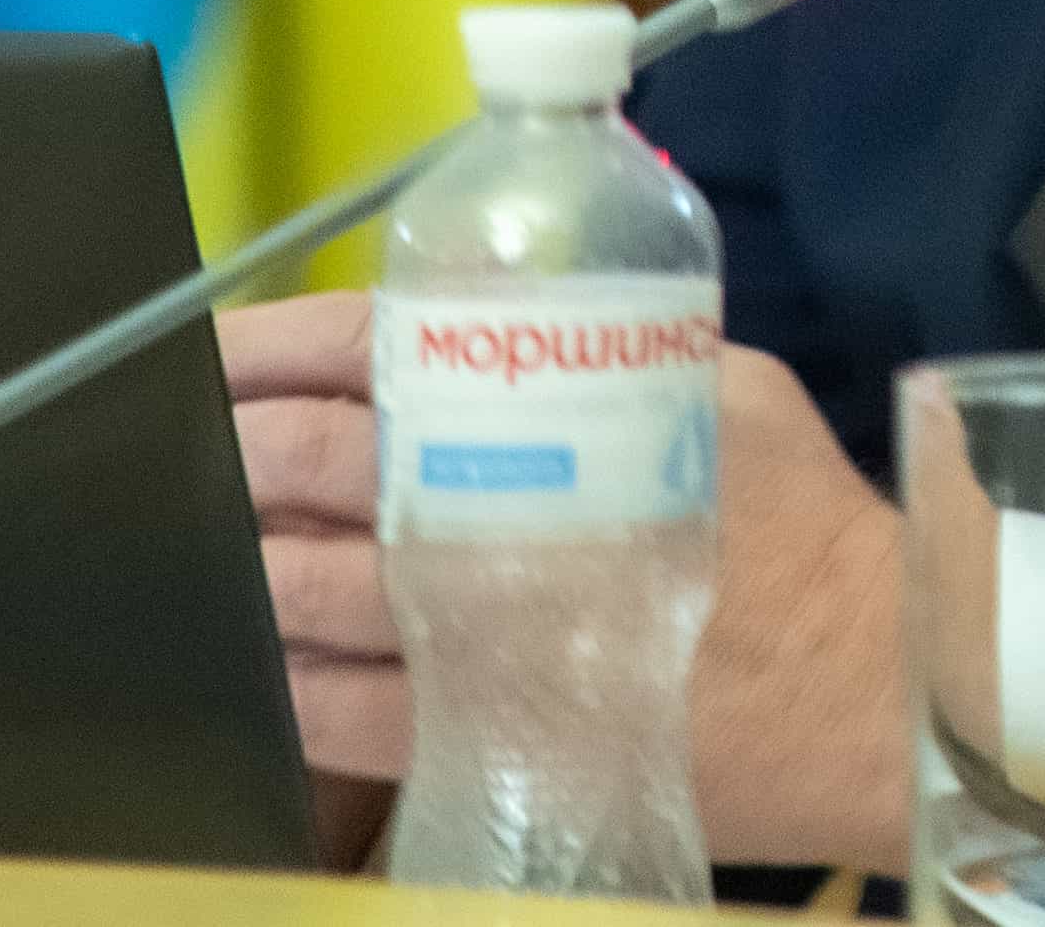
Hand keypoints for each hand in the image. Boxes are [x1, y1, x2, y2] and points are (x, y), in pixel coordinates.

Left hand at [217, 293, 917, 876]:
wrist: (860, 680)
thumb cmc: (799, 521)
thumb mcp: (718, 380)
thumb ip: (602, 339)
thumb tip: (498, 311)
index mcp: (549, 407)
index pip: (365, 350)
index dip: (268, 347)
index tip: (206, 351)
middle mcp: (491, 513)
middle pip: (306, 464)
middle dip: (227, 447)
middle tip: (183, 440)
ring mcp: (466, 632)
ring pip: (291, 586)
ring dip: (229, 555)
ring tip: (195, 534)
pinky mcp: (466, 733)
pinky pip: (323, 707)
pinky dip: (269, 669)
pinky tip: (247, 645)